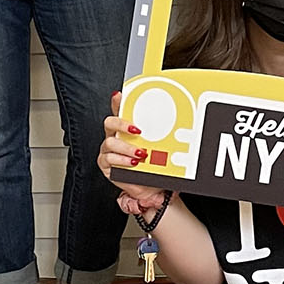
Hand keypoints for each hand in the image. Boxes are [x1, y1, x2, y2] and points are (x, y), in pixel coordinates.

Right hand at [100, 98, 168, 215]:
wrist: (150, 187)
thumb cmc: (152, 166)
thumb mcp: (157, 147)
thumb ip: (159, 134)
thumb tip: (177, 120)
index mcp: (124, 130)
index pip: (118, 111)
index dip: (117, 102)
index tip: (120, 95)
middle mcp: (113, 137)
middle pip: (109, 122)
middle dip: (122, 124)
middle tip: (137, 130)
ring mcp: (108, 151)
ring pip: (110, 142)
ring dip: (127, 148)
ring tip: (140, 153)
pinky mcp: (106, 165)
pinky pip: (109, 159)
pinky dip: (123, 160)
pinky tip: (133, 163)